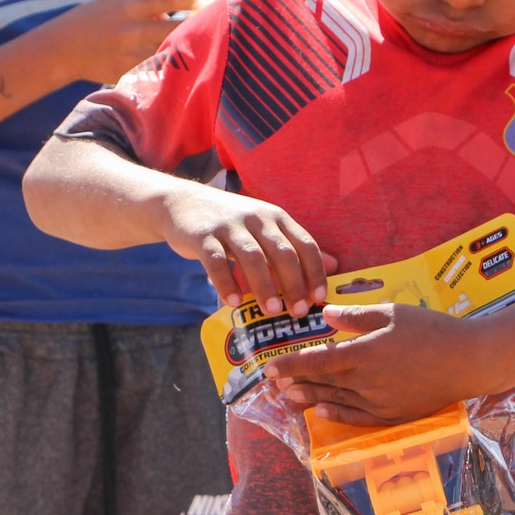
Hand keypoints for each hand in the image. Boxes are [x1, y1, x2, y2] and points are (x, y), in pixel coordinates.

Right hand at [41, 0, 199, 85]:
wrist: (61, 49)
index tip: (199, 1)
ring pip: (168, 52)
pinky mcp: (126, 73)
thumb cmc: (89, 21)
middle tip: (208, 26)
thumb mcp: (114, 4)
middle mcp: (131, 30)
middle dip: (195, 26)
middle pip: (175, 28)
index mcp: (128, 8)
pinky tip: (172, 64)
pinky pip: (154, 69)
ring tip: (195, 46)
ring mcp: (129, 54)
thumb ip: (142, 8)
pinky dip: (165, 65)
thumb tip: (171, 15)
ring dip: (183, 48)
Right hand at [155, 185, 328, 313]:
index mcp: (276, 217)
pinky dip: (226, 283)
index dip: (315, 272)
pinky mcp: (203, 235)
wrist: (180, 203)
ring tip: (271, 311)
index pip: (304, 244)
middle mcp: (256, 218)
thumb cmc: (229, 223)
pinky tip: (233, 302)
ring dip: (264, 286)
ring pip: (252, 257)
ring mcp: (229, 226)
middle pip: (282, 252)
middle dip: (293, 284)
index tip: (319, 299)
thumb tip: (334, 265)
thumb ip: (294, 247)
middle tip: (298, 311)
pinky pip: (216, 261)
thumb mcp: (264, 228)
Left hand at [264, 303, 505, 426]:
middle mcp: (367, 382)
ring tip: (289, 397)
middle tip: (272, 384)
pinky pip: (357, 417)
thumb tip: (325, 316)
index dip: (290, 365)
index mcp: (364, 353)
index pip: (316, 361)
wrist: (469, 361)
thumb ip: (356, 316)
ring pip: (336, 400)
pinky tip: (322, 411)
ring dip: (310, 398)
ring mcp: (380, 402)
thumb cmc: (431, 330)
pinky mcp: (393, 416)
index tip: (268, 369)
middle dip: (295, 382)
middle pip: (322, 382)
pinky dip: (337, 414)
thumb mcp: (392, 313)